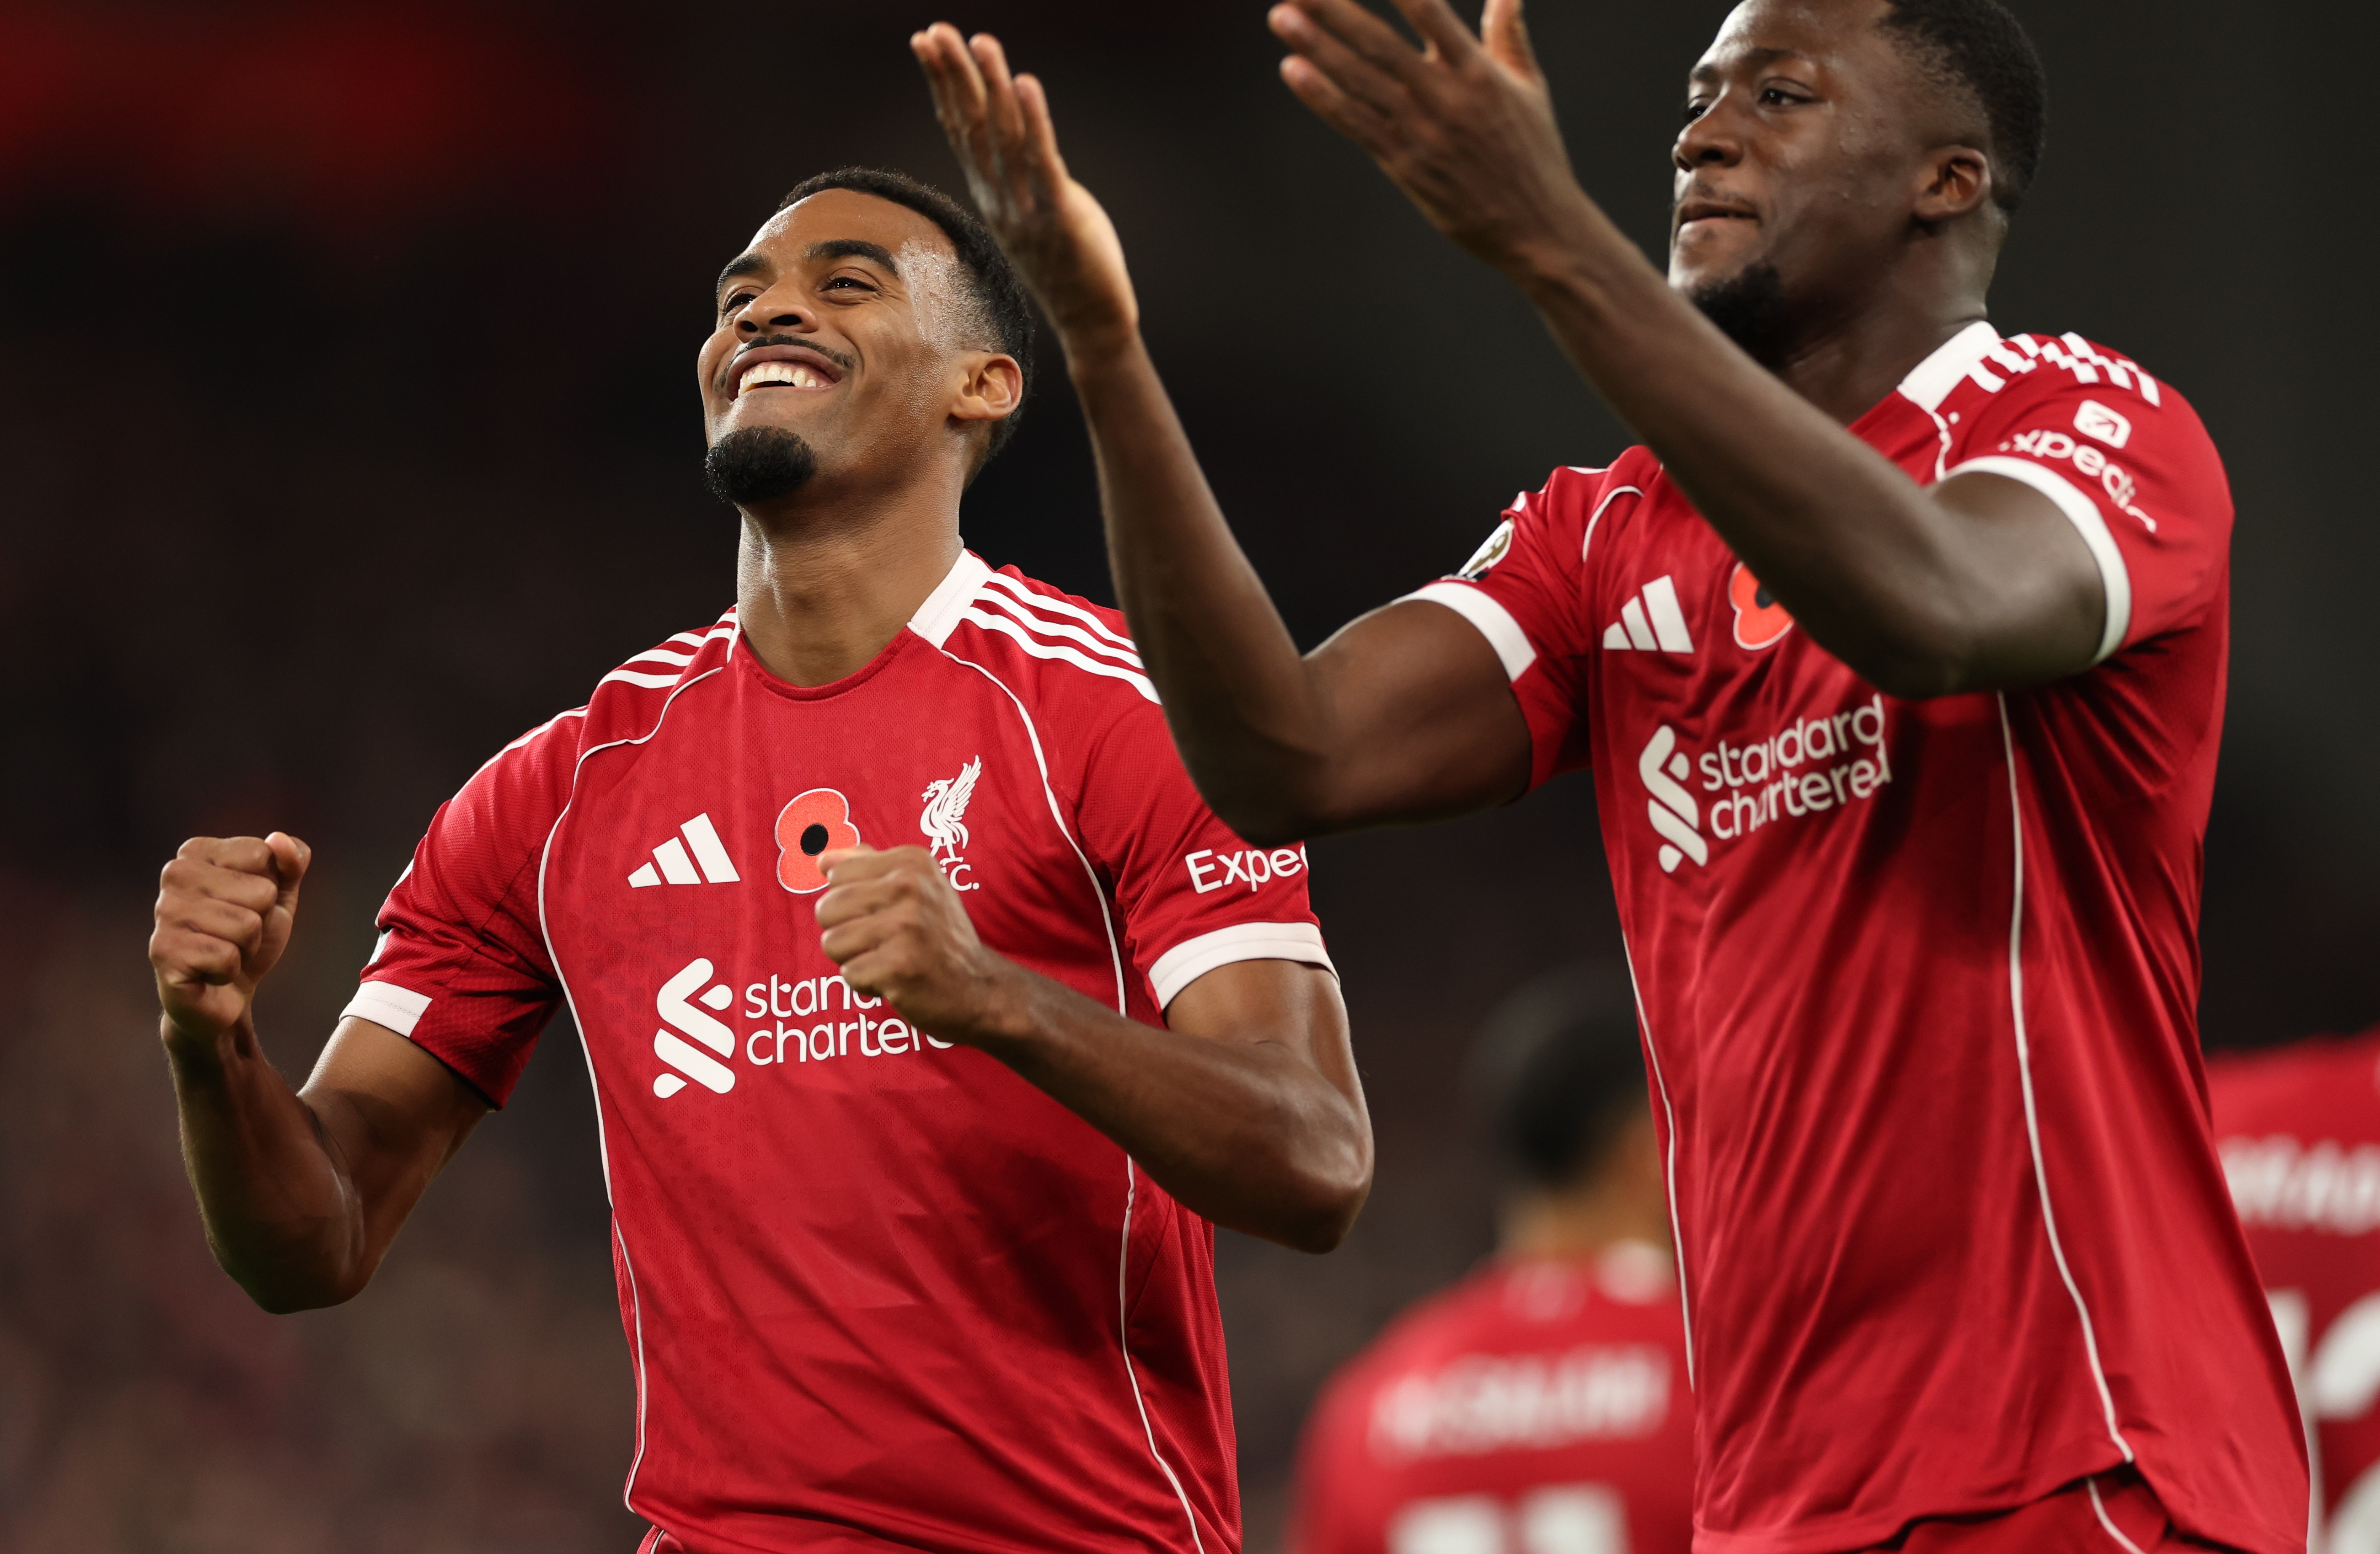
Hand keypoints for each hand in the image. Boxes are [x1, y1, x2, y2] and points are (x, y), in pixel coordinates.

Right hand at [151, 832, 310, 1056]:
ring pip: (246, 926)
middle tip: (237, 934)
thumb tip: (279, 839)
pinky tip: (210, 971)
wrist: (226, 991)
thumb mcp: (281, 894)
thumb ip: (290, 862)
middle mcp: (174, 875)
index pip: (262, 854)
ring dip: (246, 947)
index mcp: (197, 851)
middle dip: (261, 921)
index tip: (246, 903)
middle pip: (260, 892)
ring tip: (225, 950)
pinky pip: (226, 957)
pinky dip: (230, 970)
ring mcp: (164, 913)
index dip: (269, 887)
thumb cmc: (249, 935)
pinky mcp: (163, 952)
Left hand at [815, 844, 1021, 1046]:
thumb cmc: (938, 936)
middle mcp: (910, 887)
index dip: (851, 903)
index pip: (836, 875)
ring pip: (832, 942)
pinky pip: (849, 973)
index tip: (884, 915)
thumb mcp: (915, 888)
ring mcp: (906, 926)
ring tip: (888, 959)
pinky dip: (867, 983)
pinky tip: (896, 979)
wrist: (980, 987)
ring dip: (854, 959)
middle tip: (884, 942)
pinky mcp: (899, 965)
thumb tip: (822, 858)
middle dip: (846, 932)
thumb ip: (868, 867)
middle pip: (827, 908)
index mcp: (911, 861)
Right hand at [912, 22, 1138, 355]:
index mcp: (991, 193)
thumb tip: (1017, 135)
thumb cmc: (1067, 263)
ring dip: (991, 86)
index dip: (942, 84)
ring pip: (1003, 137)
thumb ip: (1022, 174)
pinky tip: (1024, 83)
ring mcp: (1025, 207)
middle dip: (953, 75)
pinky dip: (1034, 120)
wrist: (1089, 319)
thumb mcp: (1035, 211)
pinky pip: (1042, 161)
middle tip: (935, 30)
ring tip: (981, 42)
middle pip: (970, 126)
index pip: (958, 129)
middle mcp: (999, 198)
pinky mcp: (1059, 215)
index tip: (926, 43)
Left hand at [1268, 0, 1589, 273]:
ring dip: (1316, 47)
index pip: (1430, 10)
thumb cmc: (1533, 153)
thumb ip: (1508, 34)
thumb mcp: (1529, 87)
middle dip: (1335, 9)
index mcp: (1480, 70)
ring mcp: (1423, 133)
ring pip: (1360, 81)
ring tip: (1280, 16)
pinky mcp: (1406, 165)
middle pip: (1381, 42)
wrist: (1536, 227)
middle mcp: (1448, 97)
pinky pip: (1356, 125)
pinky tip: (1293, 70)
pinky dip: (1322, 97)